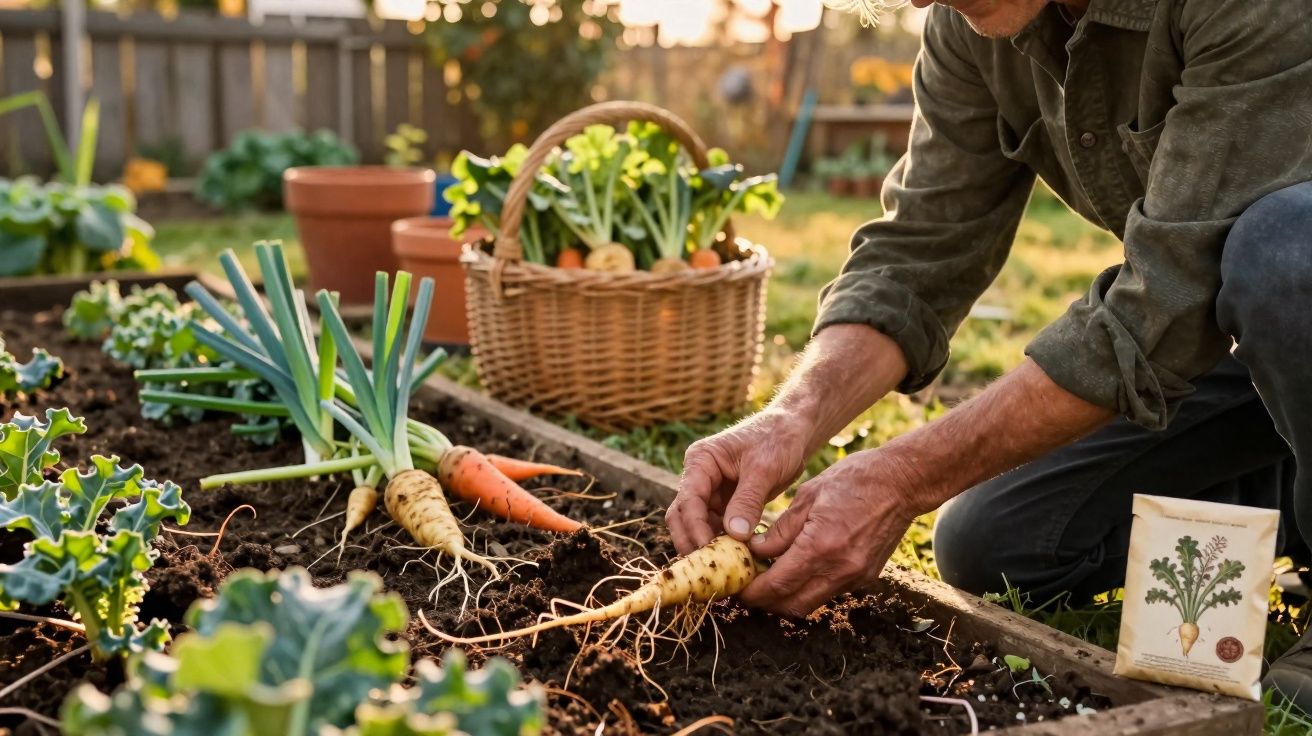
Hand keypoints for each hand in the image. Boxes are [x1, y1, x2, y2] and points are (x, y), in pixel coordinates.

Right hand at [666, 408, 811, 554]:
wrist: (794, 431)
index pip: (689, 500)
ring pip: (698, 525)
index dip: (696, 528)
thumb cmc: (778, 439)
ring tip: (723, 567)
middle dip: (692, 541)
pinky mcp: (725, 502)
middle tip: (708, 567)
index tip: (708, 551)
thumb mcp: (764, 469)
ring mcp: (711, 490)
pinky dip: (723, 542)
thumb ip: (747, 501)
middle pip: (683, 516)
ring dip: (707, 545)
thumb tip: (735, 535)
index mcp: (701, 461)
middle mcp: (700, 476)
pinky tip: (735, 558)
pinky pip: (717, 527)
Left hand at [738, 447, 921, 616]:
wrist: (902, 483)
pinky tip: (797, 570)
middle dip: (765, 602)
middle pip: (792, 604)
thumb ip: (780, 530)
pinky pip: (829, 591)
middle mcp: (840, 569)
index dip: (752, 591)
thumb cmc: (854, 480)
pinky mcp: (866, 578)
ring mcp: (856, 577)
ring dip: (786, 597)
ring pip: (811, 602)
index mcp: (821, 546)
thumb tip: (755, 552)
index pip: (777, 584)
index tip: (737, 588)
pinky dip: (808, 587)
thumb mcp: (808, 496)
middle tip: (747, 589)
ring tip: (768, 579)